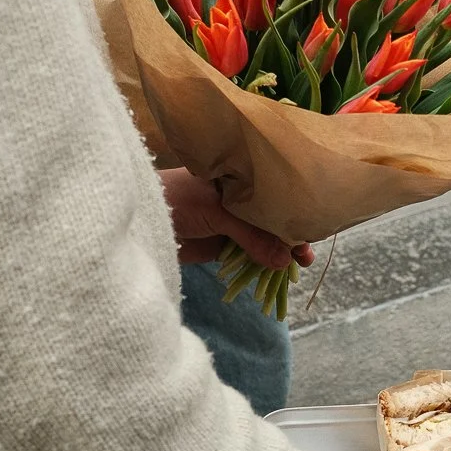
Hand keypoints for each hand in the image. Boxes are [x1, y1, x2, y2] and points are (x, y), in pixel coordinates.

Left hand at [158, 169, 313, 269]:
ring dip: (280, 254)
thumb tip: (284, 260)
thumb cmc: (176, 200)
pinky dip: (263, 265)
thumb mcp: (219, 211)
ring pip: (264, 240)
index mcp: (240, 178)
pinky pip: (249, 256)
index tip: (311, 229)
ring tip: (296, 268)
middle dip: (290, 237)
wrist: (139, 221)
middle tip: (305, 258)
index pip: (274, 194)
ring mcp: (231, 222)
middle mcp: (239, 199)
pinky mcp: (221, 245)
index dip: (293, 211)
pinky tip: (277, 272)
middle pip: (273, 219)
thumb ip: (253, 236)